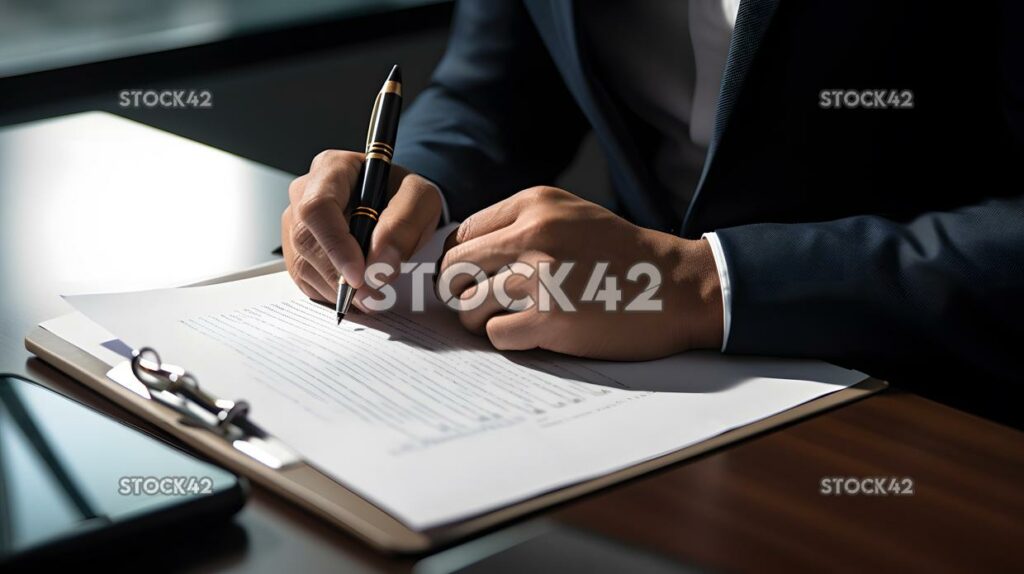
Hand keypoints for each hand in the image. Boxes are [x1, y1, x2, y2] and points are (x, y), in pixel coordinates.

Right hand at [282, 150, 441, 307]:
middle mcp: (305, 192)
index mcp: (332, 168)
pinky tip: (357, 289)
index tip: (359, 275)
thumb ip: (405, 225)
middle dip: (340, 275)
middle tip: (373, 294)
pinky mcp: (296, 250)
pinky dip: (332, 294)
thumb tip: (381, 263)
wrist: (395, 206)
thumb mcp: (420, 199)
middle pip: (306, 240)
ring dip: (338, 289)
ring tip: (372, 293)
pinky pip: (305, 280)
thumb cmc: (403, 195)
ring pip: (303, 265)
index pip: (318, 207)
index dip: (335, 245)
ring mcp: (295, 222)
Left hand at [438, 187, 722, 359]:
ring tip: (509, 320)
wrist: (678, 286)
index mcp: (535, 205)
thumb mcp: (572, 216)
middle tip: (483, 304)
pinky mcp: (550, 318)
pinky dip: (507, 339)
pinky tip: (533, 333)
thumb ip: (521, 226)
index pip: (463, 234)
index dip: (463, 262)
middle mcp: (532, 234)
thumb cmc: (624, 256)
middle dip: (462, 291)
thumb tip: (464, 256)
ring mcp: (540, 277)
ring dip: (482, 319)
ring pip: (468, 305)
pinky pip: (495, 334)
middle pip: (454, 269)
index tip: (476, 279)